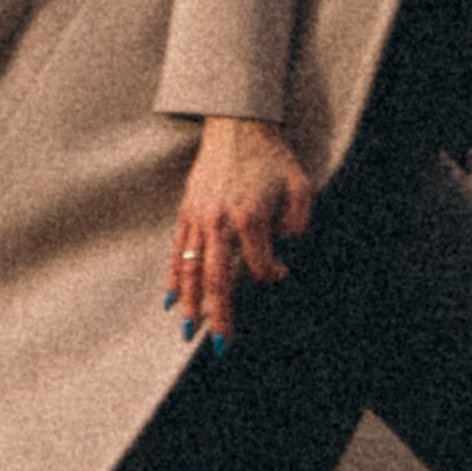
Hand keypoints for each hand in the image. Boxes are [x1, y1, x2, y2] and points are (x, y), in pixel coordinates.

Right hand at [166, 118, 312, 344]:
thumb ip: (299, 222)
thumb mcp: (301, 186)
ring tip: (188, 331)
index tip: (282, 269)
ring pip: (190, 269)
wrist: (238, 125)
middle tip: (220, 345)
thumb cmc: (272, 156)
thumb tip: (283, 249)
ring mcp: (198, 218)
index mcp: (248, 218)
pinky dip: (173, 276)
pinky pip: (176, 250)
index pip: (259, 266)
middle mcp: (218, 222)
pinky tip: (170, 299)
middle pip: (216, 280)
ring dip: (191, 303)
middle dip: (219, 316)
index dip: (273, 273)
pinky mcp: (186, 211)